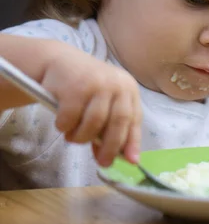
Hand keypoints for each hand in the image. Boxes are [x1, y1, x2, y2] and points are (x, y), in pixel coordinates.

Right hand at [42, 41, 141, 166]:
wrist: (59, 61)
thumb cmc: (84, 87)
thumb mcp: (104, 102)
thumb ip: (112, 126)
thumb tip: (121, 158)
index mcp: (128, 88)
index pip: (134, 119)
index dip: (133, 142)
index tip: (131, 161)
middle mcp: (117, 84)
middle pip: (118, 122)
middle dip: (110, 147)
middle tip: (102, 162)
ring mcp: (97, 83)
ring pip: (94, 123)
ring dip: (82, 137)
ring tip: (73, 138)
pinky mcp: (76, 86)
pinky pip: (71, 118)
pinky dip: (65, 127)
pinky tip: (62, 124)